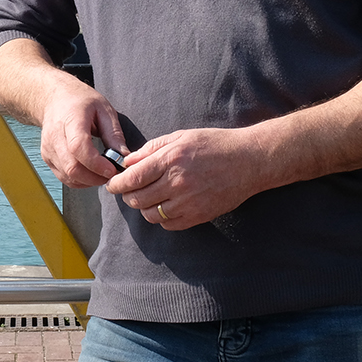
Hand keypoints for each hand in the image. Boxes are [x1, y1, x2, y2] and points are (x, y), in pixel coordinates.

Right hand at [37, 80, 127, 188]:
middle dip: (95, 177)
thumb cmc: (80, 101)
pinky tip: (90, 173)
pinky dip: (80, 180)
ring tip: (103, 174)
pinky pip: (64, 177)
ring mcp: (48, 148)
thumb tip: (124, 157)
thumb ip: (114, 134)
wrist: (55, 98)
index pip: (78, 147)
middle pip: (72, 167)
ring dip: (89, 181)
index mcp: (71, 119)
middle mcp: (55, 135)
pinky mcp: (47, 157)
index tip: (112, 169)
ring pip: (68, 175)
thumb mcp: (104, 109)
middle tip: (112, 175)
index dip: (95, 163)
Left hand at [104, 127, 270, 228]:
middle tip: (129, 191)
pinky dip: (162, 218)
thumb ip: (152, 149)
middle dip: (128, 196)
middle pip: (138, 199)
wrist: (249, 161)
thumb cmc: (215, 144)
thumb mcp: (181, 137)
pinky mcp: (198, 216)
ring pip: (151, 215)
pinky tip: (166, 206)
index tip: (112, 184)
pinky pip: (168, 224)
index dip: (117, 184)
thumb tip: (128, 162)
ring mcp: (188, 202)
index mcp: (171, 159)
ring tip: (148, 198)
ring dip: (144, 208)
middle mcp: (177, 183)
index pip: (132, 179)